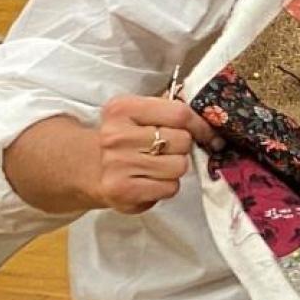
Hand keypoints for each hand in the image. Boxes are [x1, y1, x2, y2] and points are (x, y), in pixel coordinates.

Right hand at [93, 94, 216, 213]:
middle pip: (182, 141)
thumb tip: (211, 124)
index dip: (201, 125)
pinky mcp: (124, 191)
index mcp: (123, 109)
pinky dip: (167, 186)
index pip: (179, 113)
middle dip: (183, 148)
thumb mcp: (139, 114)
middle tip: (168, 151)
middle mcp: (117, 136)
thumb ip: (169, 112)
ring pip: (180, 166)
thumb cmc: (126, 139)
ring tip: (157, 166)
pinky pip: (170, 187)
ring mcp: (118, 165)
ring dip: (176, 168)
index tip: (208, 134)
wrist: (89, 168)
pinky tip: (151, 180)